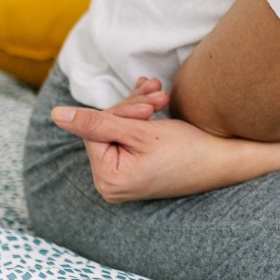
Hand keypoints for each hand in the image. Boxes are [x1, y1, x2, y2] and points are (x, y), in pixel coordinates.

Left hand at [52, 77, 279, 201]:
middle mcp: (111, 185)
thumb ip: (95, 122)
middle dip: (131, 108)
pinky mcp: (134, 172)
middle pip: (104, 128)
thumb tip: (55, 115)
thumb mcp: (140, 131)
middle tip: (160, 94)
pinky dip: (141, 121)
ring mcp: (122, 180)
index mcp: (108, 179)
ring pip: (117, 129)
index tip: (152, 104)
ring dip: (138, 108)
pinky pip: (128, 138)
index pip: (95, 128)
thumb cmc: (188, 149)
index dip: (122, 110)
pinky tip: (157, 105)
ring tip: (162, 96)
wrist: (224, 162)